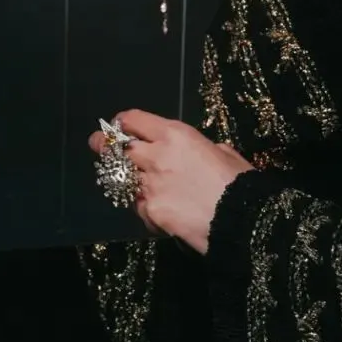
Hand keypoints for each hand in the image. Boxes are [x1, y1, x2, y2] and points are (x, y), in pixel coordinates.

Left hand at [88, 110, 253, 253]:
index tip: (118, 126)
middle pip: (115, 147)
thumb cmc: (241, 183)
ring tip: (131, 184)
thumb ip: (206, 149)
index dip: (123, 122)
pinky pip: (139, 207)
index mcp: (175, 134)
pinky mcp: (150, 211)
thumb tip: (205, 152)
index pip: (133, 120)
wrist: (243, 220)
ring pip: (124, 179)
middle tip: (97, 145)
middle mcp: (156, 155)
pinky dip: (145, 209)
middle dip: (103, 146)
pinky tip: (158, 213)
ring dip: (126, 181)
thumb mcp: (225, 154)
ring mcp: (149, 185)